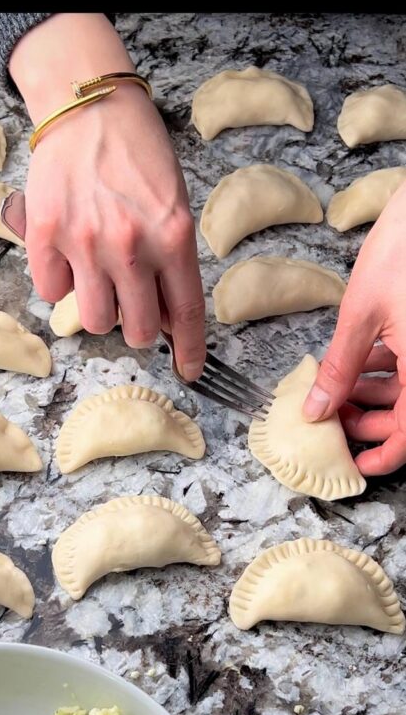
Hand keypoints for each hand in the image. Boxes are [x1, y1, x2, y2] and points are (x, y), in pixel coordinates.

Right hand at [9, 14, 205, 381]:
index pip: (184, 313)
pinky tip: (68, 253)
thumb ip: (171, 260)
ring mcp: (85, 242)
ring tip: (97, 276)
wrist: (89, 106)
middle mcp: (131, 246)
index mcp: (173, 236)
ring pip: (93, 319)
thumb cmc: (138, 152)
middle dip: (136, 325)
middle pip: (135, 329)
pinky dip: (60, 281)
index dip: (188, 350)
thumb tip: (161, 316)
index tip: (189, 370)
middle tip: (131, 303)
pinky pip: (51, 290)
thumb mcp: (174, 203)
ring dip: (98, 306)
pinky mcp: (45, 235)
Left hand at [303, 181, 405, 474]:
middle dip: (373, 422)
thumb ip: (341, 369)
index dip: (384, 456)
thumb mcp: (362, 315)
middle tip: (334, 415)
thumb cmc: (404, 251)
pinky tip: (364, 359)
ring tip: (341, 386)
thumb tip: (317, 409)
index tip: (356, 463)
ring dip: (379, 395)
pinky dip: (392, 368)